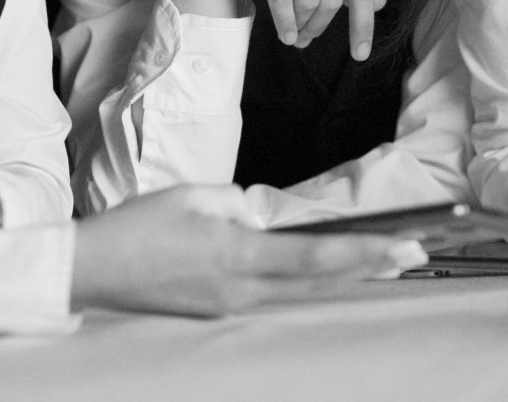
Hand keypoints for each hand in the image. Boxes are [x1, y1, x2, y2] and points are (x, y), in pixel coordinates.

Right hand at [71, 185, 425, 316]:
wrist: (91, 271)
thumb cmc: (138, 226)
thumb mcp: (195, 195)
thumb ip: (239, 204)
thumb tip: (264, 216)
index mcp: (238, 255)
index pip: (317, 258)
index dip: (366, 253)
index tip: (406, 246)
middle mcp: (242, 290)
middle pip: (321, 282)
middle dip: (371, 266)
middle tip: (416, 253)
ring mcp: (231, 306)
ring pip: (301, 292)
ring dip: (343, 276)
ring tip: (383, 260)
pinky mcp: (218, 312)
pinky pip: (272, 295)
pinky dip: (304, 282)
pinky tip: (322, 270)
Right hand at [169, 0, 384, 59]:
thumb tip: (382, 3)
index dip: (363, 24)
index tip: (360, 54)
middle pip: (332, 0)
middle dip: (320, 27)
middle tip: (307, 40)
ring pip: (307, 1)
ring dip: (300, 26)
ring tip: (293, 35)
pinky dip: (285, 23)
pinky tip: (284, 33)